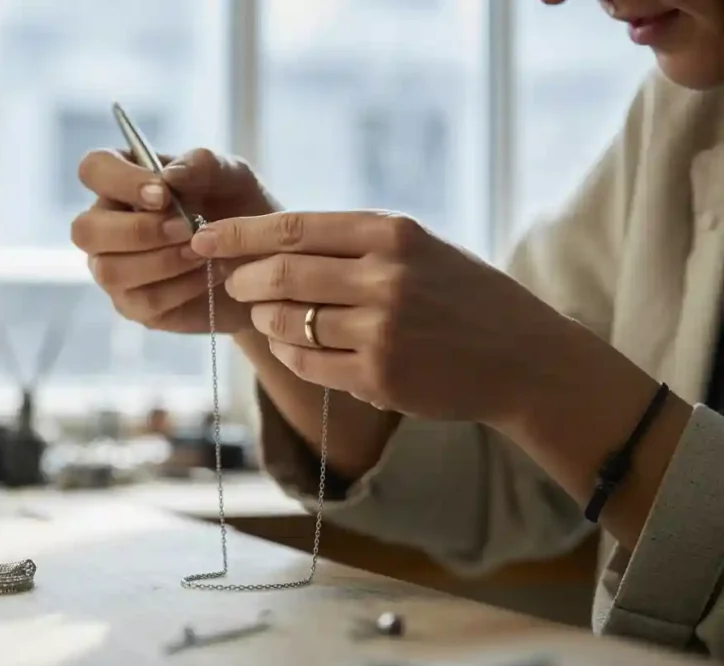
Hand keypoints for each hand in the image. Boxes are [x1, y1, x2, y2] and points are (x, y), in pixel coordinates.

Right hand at [72, 147, 274, 332]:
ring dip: (163, 261)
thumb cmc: (239, 208)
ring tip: (204, 253)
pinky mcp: (135, 306)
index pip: (93, 170)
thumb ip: (202, 165)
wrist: (263, 261)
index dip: (121, 181)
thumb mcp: (233, 176)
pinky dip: (182, 287)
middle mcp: (107, 226)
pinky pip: (144, 300)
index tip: (164, 195)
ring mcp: (115, 269)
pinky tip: (209, 274)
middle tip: (187, 229)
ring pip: (110, 270)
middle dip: (138, 231)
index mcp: (122, 182)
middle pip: (85, 230)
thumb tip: (169, 175)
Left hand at [190, 211, 580, 427]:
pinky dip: (288, 352)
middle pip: (280, 274)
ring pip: (287, 322)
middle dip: (242, 279)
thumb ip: (352, 241)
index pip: (292, 228)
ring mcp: (382, 331)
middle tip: (231, 282)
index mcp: (391, 234)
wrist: (521, 357)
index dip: (238, 234)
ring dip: (264, 318)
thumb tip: (270, 242)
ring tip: (266, 314)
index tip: (204, 238)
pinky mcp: (378, 378)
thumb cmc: (461, 294)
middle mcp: (385, 278)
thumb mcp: (417, 246)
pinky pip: (306, 363)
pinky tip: (293, 345)